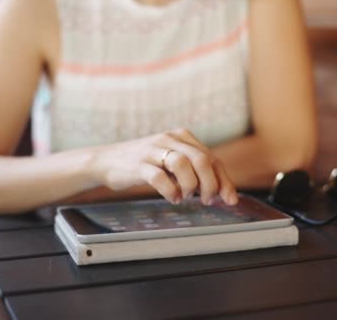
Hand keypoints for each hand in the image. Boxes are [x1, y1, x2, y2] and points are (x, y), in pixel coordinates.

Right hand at [86, 129, 238, 204]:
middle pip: (201, 159)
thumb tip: (220, 190)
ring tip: (185, 197)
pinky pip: (159, 177)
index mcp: (182, 137)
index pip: (211, 158)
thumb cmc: (145, 164)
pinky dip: (170, 191)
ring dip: (190, 186)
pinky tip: (172, 197)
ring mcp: (153, 150)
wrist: (107, 161)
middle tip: (207, 200)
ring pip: (183, 164)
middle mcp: (169, 139)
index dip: (223, 180)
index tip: (230, 199)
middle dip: (210, 184)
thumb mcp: (172, 161)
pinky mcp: (138, 164)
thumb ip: (193, 170)